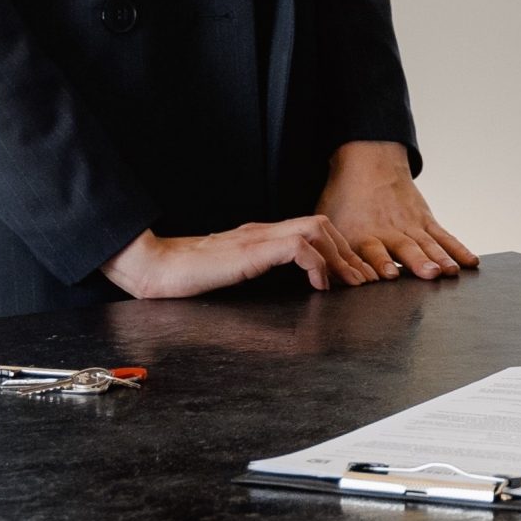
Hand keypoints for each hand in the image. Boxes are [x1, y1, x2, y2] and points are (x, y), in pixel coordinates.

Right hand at [100, 218, 373, 298]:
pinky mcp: (250, 249)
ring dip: (340, 255)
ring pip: (316, 228)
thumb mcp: (236, 276)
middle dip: (349, 251)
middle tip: (364, 279)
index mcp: (261, 236)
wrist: (156, 268)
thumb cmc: (189, 277)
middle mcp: (263, 231)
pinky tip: (319, 284)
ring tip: (351, 281)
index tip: (354, 274)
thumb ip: (262, 274)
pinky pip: (296, 246)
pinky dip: (316, 263)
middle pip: (322, 224)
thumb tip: (293, 297)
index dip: (339, 249)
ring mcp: (257, 237)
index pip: (313, 229)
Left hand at [316, 140, 478, 280]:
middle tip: (431, 274)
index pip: (372, 250)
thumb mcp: (328, 222)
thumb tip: (323, 281)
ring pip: (429, 243)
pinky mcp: (426, 221)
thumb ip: (329, 252)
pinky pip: (444, 236)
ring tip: (451, 272)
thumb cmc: (344, 199)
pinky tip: (469, 263)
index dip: (381, 262)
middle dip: (418, 263)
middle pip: (406, 248)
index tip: (389, 274)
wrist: (369, 163)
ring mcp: (411, 225)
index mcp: (363, 234)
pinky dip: (457, 249)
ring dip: (440, 258)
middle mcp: (390, 231)